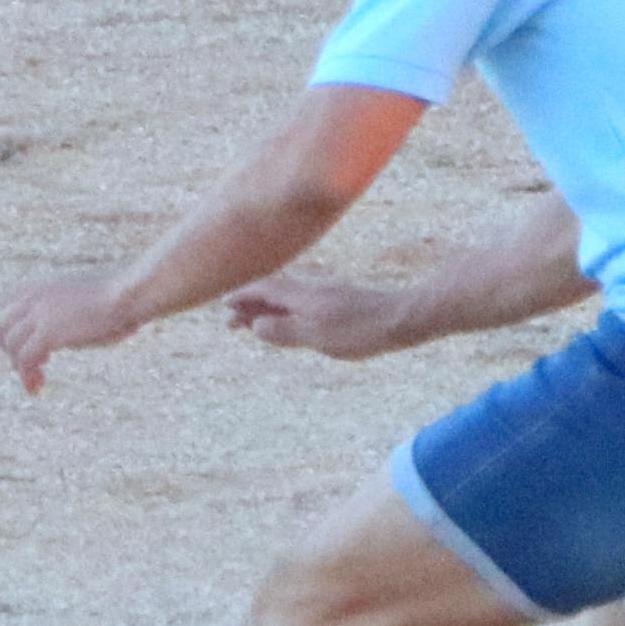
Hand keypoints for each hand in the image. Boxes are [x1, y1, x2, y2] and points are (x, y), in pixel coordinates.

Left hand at [0, 271, 136, 395]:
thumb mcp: (88, 295)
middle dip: (10, 348)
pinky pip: (24, 359)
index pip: (7, 302)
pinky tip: (37, 388)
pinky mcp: (48, 333)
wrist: (130, 292)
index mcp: (43, 285)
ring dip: (20, 367)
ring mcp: (39, 315)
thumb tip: (84, 320)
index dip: (13, 326)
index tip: (29, 342)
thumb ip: (73, 307)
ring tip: (37, 381)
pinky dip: (26, 376)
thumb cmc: (123, 294)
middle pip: (1, 325)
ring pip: (10, 345)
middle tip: (30, 365)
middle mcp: (34, 297)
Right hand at [226, 269, 411, 362]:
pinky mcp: (337, 301)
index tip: (222, 305)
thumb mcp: (317, 336)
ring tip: (254, 323)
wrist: (402, 318)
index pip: (261, 289)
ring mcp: (324, 293)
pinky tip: (290, 321)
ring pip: (285, 297)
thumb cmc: (360, 331)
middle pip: (270, 292)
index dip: (240, 297)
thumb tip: (255, 325)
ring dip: (266, 308)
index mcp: (300, 295)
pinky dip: (284, 311)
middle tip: (230, 323)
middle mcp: (309, 288)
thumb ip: (284, 331)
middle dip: (248, 305)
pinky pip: (299, 302)